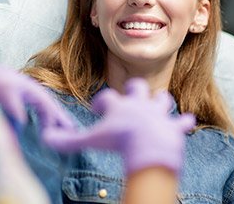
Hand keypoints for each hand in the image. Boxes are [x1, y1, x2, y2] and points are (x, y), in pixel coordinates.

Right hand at [0, 42, 74, 130]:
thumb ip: (11, 111)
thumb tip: (20, 127)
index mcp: (20, 85)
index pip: (44, 100)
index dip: (56, 114)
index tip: (68, 128)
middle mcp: (20, 82)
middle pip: (46, 99)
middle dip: (59, 116)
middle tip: (70, 131)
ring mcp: (10, 82)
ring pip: (38, 98)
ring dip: (47, 115)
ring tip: (51, 133)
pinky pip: (14, 102)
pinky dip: (19, 114)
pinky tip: (22, 124)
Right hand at [43, 78, 194, 175]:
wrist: (147, 146)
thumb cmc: (118, 140)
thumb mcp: (91, 140)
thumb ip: (68, 140)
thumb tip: (46, 137)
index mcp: (120, 105)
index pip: (107, 97)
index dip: (101, 103)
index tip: (97, 110)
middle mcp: (140, 103)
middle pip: (138, 86)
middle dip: (135, 89)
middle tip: (131, 97)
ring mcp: (158, 113)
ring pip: (162, 99)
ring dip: (160, 102)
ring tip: (157, 106)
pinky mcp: (173, 126)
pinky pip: (182, 122)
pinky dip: (183, 123)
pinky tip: (186, 122)